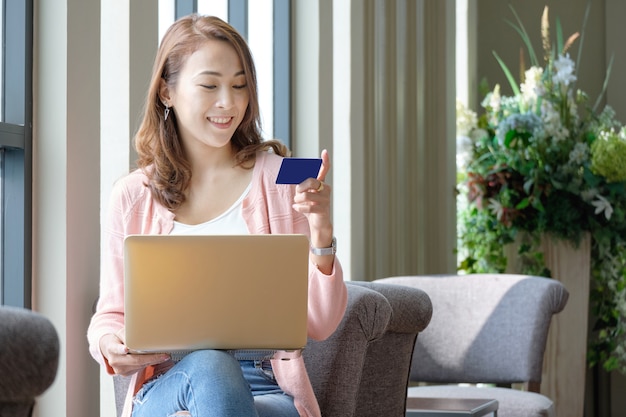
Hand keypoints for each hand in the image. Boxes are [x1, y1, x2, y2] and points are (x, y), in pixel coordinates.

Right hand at [99, 333, 169, 375]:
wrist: (109, 349)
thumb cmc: (118, 339)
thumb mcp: (121, 334)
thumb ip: (129, 335)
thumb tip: (140, 334)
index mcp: (112, 348)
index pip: (116, 349)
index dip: (121, 349)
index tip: (126, 349)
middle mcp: (115, 361)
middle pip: (134, 360)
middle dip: (151, 358)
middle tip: (164, 355)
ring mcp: (120, 369)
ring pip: (139, 365)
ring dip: (153, 361)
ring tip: (164, 356)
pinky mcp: (125, 374)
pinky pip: (140, 368)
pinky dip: (149, 363)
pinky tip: (156, 359)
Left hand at [292, 150, 334, 272]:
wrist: (318, 223)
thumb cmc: (310, 207)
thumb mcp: (304, 194)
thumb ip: (301, 186)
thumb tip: (293, 178)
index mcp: (321, 183)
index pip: (325, 170)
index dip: (325, 161)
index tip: (325, 152)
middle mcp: (325, 189)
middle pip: (311, 181)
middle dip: (300, 187)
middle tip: (298, 192)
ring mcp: (326, 199)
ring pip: (305, 195)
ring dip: (297, 200)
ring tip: (298, 203)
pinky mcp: (323, 210)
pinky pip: (307, 206)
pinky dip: (299, 208)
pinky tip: (297, 208)